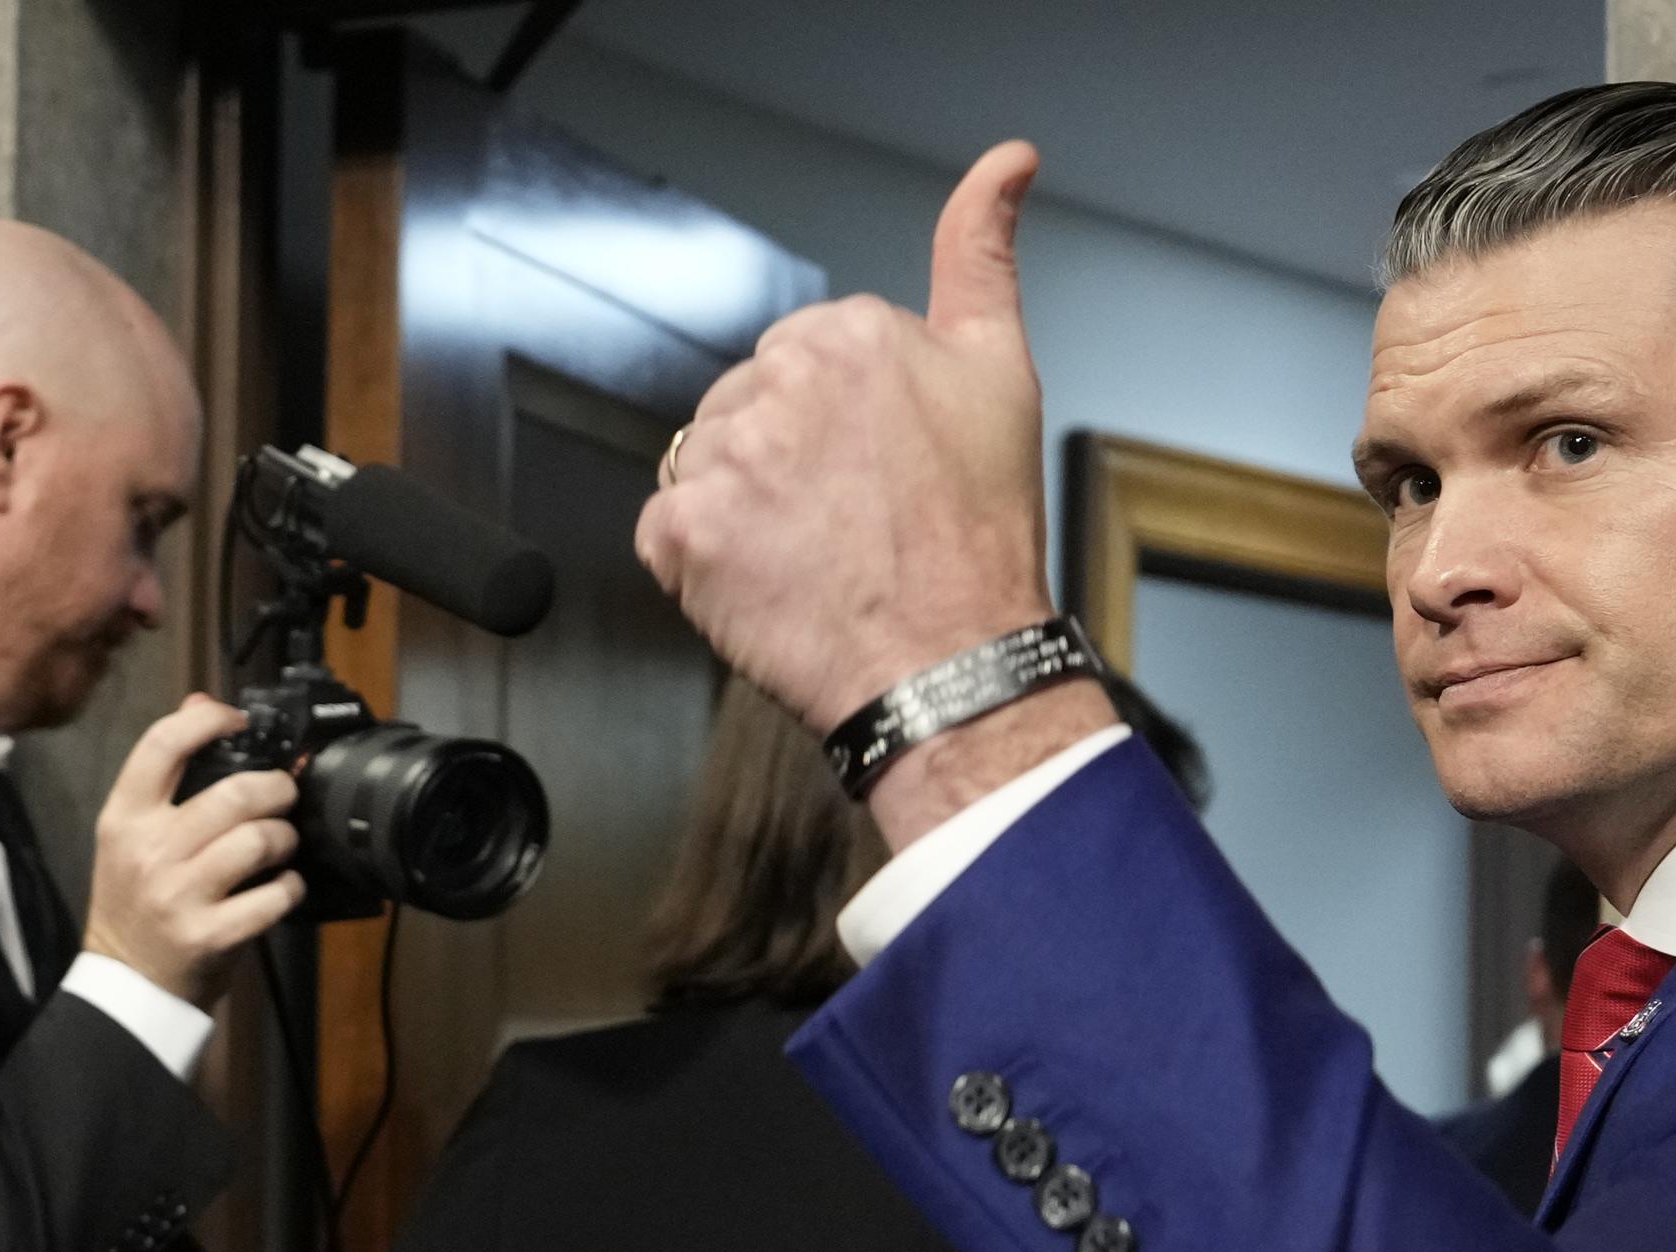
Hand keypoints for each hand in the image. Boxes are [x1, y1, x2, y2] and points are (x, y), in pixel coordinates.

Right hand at [80, 695, 303, 1007]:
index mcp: (124, 817)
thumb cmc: (139, 898)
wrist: (127, 980)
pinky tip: (282, 889)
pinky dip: (291, 888)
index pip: (162, 745)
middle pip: (235, 793)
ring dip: (286, 839)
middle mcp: (149, 850)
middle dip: (276, 790)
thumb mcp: (134, 832)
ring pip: (260, 840)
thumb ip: (166, 773)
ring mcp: (179, 894)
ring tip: (281, 847)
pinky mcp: (211, 934)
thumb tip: (200, 702)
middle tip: (283, 799)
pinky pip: (275, 895)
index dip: (211, 721)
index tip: (240, 721)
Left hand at [635, 140, 1057, 735]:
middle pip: (751, 411)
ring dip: (750, 514)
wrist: (956, 665)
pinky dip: (709, 568)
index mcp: (850, 331)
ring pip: (710, 469)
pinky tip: (774, 582)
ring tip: (822, 558)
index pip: (808, 365)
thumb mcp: (1002, 371)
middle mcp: (780, 380)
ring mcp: (725, 458)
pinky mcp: (683, 532)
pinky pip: (669, 535)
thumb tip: (1005, 162)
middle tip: (860, 525)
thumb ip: (981, 252)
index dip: (850, 430)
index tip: (889, 475)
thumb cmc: (981, 540)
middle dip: (793, 464)